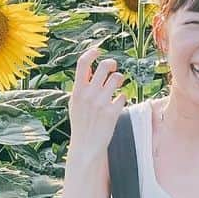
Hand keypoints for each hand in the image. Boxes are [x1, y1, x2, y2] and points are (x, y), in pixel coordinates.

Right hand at [68, 41, 126, 158]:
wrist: (86, 146)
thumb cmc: (81, 124)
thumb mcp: (74, 104)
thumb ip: (80, 87)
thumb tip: (87, 69)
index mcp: (77, 91)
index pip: (82, 63)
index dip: (91, 53)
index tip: (98, 51)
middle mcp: (89, 95)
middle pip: (104, 66)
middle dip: (111, 64)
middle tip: (113, 68)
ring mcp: (101, 103)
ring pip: (117, 78)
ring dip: (119, 79)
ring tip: (117, 85)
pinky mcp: (112, 112)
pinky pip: (123, 96)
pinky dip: (122, 97)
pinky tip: (118, 103)